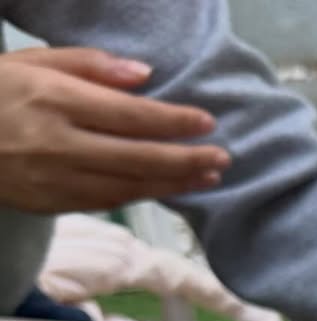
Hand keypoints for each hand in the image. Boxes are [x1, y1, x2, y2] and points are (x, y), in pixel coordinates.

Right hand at [0, 46, 230, 212]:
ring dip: (173, 183)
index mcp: (55, 99)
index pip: (129, 115)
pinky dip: (143, 195)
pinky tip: (168, 187)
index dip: (173, 121)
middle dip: (186, 159)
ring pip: (129, 186)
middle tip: (222, 158)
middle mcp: (58, 142)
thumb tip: (144, 75)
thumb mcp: (34, 61)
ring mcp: (55, 178)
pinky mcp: (52, 202)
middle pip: (138, 157)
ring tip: (207, 176)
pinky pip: (108, 202)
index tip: (206, 121)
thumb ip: (89, 65)